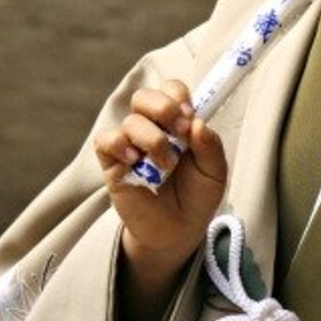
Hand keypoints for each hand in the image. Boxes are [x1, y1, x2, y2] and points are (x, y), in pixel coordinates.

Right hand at [94, 79, 226, 271]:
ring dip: (153, 140)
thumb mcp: (214, 172)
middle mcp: (151, 128)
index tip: (190, 117)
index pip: (170, 90)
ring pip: (131, 121)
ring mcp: (130, 144)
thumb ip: (210, 146)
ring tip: (168, 165)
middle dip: (164, 108)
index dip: (178, 96)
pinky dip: (120, 145)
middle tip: (180, 133)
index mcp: (176, 123)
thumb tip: (197, 122)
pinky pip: (105, 140)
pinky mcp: (112, 163)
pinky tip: (136, 160)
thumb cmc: (197, 196)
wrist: (179, 231)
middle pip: (144, 96)